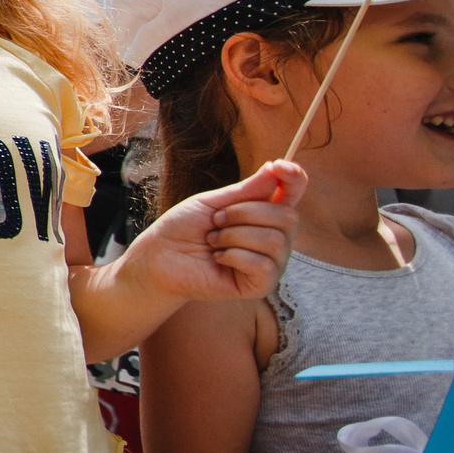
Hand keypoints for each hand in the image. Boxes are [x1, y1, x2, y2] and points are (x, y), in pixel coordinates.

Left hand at [121, 160, 303, 302]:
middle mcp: (275, 238)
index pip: (293, 193)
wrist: (158, 258)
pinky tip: (217, 259)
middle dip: (245, 213)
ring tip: (213, 241)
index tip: (280, 167)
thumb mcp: (212, 202)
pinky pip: (263, 264)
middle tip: (215, 221)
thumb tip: (277, 169)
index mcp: (264, 213)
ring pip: (274, 240)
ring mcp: (271, 263)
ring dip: (234, 236)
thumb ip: (247, 190)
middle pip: (288, 217)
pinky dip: (233, 256)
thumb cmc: (183, 229)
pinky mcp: (261, 285)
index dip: (295, 179)